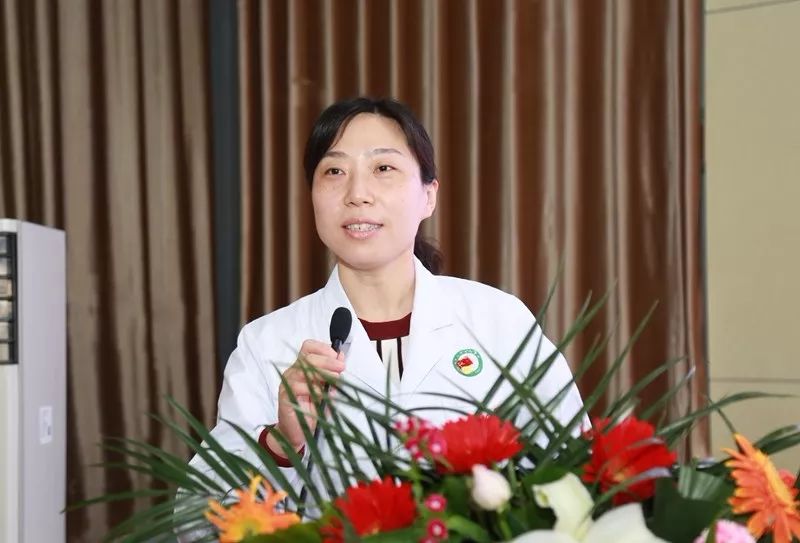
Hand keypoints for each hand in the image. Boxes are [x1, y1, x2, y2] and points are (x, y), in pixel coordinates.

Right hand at [266, 339, 344, 455]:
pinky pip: (298, 387)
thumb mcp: (328, 390)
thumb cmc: (312, 410)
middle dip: (328, 361)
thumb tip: (341, 357)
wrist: (297, 433)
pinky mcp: (285, 396)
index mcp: (303, 367)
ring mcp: (287, 383)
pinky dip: (313, 389)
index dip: (323, 348)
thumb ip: (334, 374)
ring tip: (336, 381)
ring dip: (323, 374)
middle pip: (308, 357)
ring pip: (303, 370)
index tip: (337, 357)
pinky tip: (322, 395)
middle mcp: (293, 372)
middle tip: (341, 368)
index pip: (309, 347)